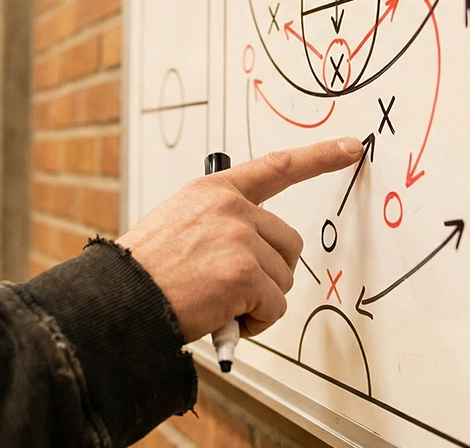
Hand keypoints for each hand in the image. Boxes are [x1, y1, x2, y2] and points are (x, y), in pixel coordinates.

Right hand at [117, 137, 363, 341]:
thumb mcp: (178, 226)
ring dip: (260, 301)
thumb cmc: (144, 274)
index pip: (275, 167)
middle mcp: (230, 207)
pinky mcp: (244, 272)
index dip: (318, 157)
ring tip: (220, 305)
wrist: (119, 301)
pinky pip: (275, 306)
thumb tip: (256, 252)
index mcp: (213, 191)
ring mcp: (239, 238)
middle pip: (288, 244)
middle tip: (234, 292)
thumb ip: (219, 226)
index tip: (350, 147)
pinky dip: (256, 323)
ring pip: (283, 279)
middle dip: (269, 274)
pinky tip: (225, 318)